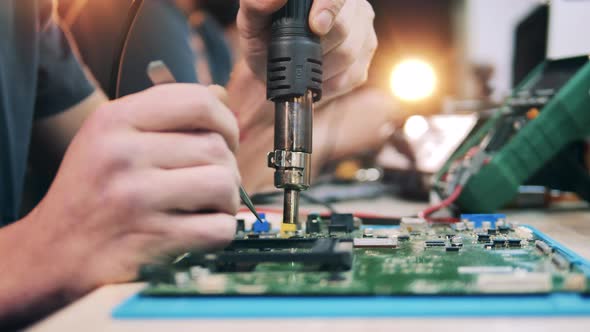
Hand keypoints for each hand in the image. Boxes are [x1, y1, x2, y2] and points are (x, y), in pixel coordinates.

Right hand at [16, 84, 239, 295]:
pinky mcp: (150, 240)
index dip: (225, 121)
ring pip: (223, 184)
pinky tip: (201, 229)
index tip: (225, 139)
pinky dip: (221, 230)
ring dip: (228, 198)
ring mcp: (135, 198)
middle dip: (228, 166)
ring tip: (209, 204)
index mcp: (114, 120)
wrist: (52, 252)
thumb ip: (164, 113)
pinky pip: (218, 228)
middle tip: (212, 180)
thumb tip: (221, 96)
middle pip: (216, 146)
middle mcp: (122, 154)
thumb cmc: (91, 191)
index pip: (198, 101)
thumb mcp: (110, 137)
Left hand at [237, 0, 376, 102]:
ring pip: (349, 53)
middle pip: (345, 27)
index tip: (315, 27)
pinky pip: (352, 74)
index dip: (330, 7)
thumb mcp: (251, 21)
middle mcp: (352, 5)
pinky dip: (328, 82)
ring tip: (302, 66)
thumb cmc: (265, 37)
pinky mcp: (367, 56)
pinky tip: (315, 75)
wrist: (276, 66)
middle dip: (316, 47)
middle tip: (294, 55)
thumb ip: (256, 4)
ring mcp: (364, 29)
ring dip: (319, 67)